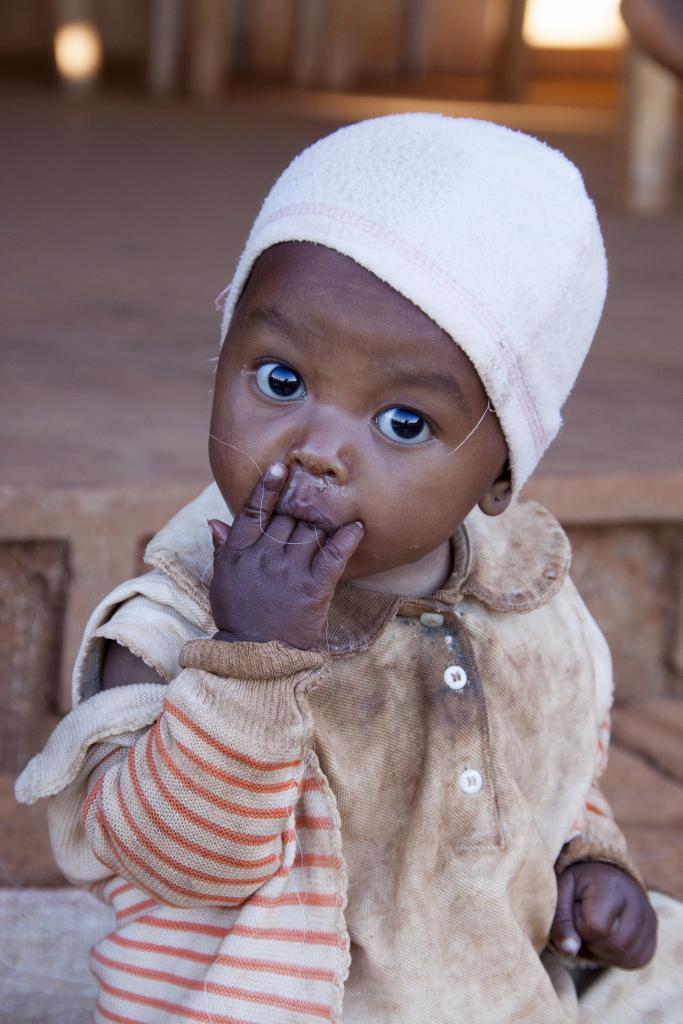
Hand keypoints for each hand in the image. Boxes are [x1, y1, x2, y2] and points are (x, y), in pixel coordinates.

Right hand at [207, 461, 363, 649]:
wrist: (255, 655)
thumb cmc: (238, 615)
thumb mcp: (221, 580)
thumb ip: (223, 547)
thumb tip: (214, 520)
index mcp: (239, 552)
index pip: (254, 511)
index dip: (267, 487)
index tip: (281, 467)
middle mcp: (264, 556)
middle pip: (287, 517)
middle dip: (302, 501)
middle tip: (316, 488)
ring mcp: (289, 571)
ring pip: (310, 530)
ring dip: (323, 517)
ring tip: (336, 506)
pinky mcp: (313, 588)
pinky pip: (333, 555)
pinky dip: (347, 539)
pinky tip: (357, 527)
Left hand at [551, 861, 656, 968]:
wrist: (602, 873)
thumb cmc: (578, 884)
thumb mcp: (561, 893)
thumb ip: (561, 922)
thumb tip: (570, 950)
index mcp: (610, 885)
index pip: (596, 927)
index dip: (580, 928)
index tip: (576, 913)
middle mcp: (637, 899)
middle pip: (617, 945)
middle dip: (594, 944)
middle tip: (585, 926)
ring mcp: (649, 916)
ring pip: (629, 956)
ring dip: (606, 953)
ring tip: (596, 932)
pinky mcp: (653, 931)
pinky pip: (639, 959)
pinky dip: (620, 957)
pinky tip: (609, 940)